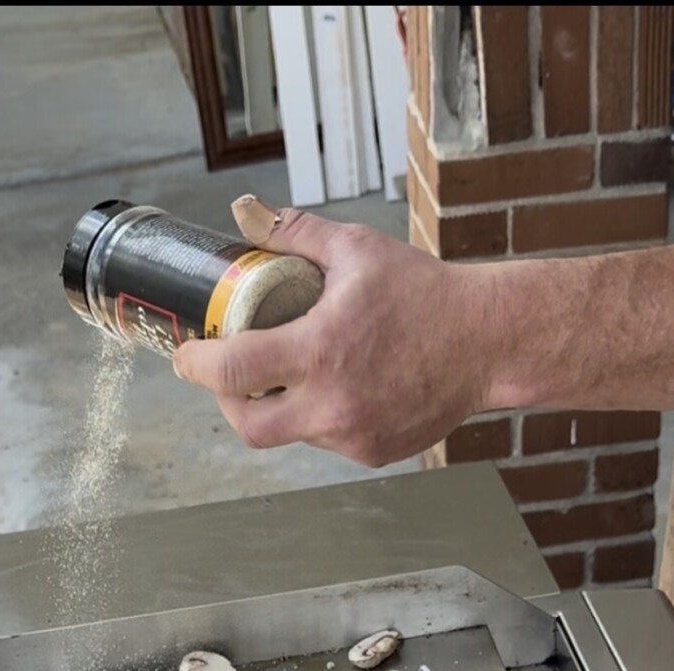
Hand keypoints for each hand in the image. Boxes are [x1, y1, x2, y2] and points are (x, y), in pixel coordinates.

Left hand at [173, 197, 489, 466]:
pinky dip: (320, 418)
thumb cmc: (425, 293)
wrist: (488, 342)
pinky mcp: (374, 452)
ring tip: (295, 373)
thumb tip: (245, 214)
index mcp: (321, 351)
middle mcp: (332, 404)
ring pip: (291, 434)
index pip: (232, 371)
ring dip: (280, 407)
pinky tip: (339, 390)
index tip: (186, 356)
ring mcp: (354, 435)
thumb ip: (296, 234)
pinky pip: (328, 441)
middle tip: (227, 378)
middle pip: (248, 427)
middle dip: (227, 403)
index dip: (196, 366)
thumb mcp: (358, 249)